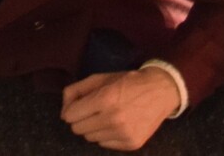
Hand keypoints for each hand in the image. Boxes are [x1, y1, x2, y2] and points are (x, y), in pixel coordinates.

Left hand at [59, 69, 177, 149]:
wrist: (160, 91)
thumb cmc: (127, 82)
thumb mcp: (100, 78)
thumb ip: (75, 91)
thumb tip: (63, 111)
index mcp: (104, 99)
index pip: (70, 116)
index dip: (71, 110)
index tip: (78, 106)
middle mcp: (113, 119)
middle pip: (78, 129)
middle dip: (81, 119)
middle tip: (93, 110)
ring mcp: (123, 133)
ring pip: (90, 138)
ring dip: (94, 128)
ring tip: (107, 116)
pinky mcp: (131, 144)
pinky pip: (105, 144)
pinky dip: (107, 135)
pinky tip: (118, 124)